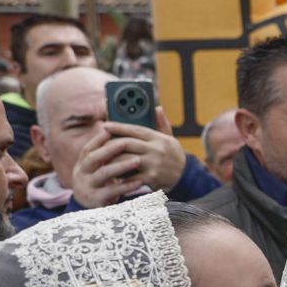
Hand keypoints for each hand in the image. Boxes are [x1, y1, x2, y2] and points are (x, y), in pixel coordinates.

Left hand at [69, 110, 188, 207]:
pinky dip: (120, 175)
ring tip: (103, 159)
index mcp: (159, 138)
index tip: (106, 125)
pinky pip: (130, 175)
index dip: (119, 126)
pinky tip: (113, 174)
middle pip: (127, 143)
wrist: (186, 178)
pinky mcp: (151, 178)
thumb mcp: (170, 139)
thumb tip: (157, 108)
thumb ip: (162, 124)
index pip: (136, 129)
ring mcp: (153, 164)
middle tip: (100, 144)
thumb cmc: (174, 156)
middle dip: (111, 143)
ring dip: (112, 160)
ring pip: (125, 159)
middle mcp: (156, 150)